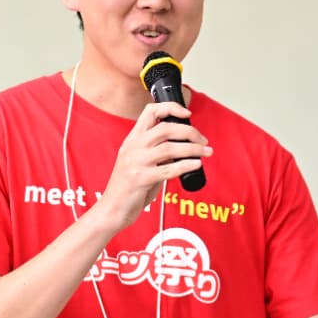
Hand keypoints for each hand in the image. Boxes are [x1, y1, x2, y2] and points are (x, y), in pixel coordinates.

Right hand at [95, 101, 210, 232]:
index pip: (150, 112)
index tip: (187, 113)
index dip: (170, 108)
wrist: (111, 210)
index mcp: (132, 140)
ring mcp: (136, 163)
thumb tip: (182, 149)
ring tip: (206, 152)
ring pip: (170, 147)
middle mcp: (133, 148)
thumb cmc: (127, 189)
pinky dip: (186, 165)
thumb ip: (157, 154)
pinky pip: (169, 169)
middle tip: (203, 139)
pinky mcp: (141, 179)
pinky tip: (196, 165)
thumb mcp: (138, 163)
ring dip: (193, 148)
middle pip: (165, 128)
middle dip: (190, 131)